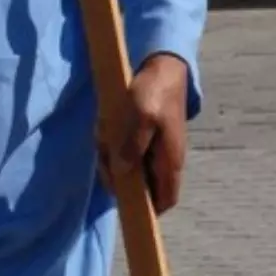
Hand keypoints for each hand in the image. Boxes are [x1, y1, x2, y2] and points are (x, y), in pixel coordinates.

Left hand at [97, 53, 189, 216]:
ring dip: (109, 154)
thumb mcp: (141, 116)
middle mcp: (162, 161)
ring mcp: (151, 150)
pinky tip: (106, 123)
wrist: (159, 65)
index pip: (164, 201)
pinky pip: (120, 150)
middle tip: (105, 150)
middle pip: (137, 186)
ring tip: (105, 130)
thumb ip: (132, 146)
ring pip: (125, 167)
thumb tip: (121, 173)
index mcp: (169, 161)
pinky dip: (109, 141)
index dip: (147, 210)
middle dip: (116, 174)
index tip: (124, 203)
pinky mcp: (140, 138)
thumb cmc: (153, 92)